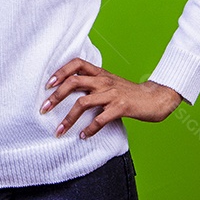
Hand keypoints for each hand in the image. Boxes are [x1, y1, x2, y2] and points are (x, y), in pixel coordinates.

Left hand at [38, 58, 182, 138]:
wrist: (155, 98)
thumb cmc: (129, 92)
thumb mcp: (110, 82)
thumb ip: (93, 82)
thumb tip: (70, 88)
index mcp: (100, 73)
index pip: (76, 64)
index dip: (60, 72)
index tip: (47, 84)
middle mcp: (104, 80)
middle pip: (74, 82)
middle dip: (56, 96)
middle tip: (44, 109)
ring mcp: (112, 94)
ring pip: (83, 103)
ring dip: (68, 118)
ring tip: (59, 130)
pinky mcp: (121, 107)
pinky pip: (100, 119)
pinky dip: (89, 129)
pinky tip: (83, 136)